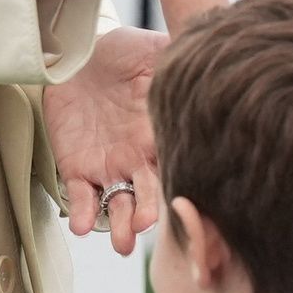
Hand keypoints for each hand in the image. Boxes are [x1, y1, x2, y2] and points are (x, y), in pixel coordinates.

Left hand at [42, 27, 166, 253]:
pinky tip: (82, 226)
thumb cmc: (126, 51)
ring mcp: (109, 165)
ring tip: (121, 242)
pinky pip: (82, 196)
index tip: (181, 200)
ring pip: (119, 204)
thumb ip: (183, 62)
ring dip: (120, 225)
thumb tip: (215, 62)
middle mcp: (139, 158)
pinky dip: (83, 214)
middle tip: (144, 226)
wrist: (83, 52)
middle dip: (147, 213)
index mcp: (161, 135)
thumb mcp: (158, 52)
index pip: (176, 167)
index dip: (179, 186)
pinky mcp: (78, 166)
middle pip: (147, 194)